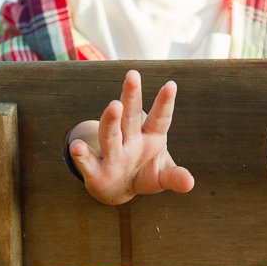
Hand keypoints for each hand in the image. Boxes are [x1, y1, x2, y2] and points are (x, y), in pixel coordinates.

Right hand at [69, 70, 194, 204]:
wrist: (119, 189)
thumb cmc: (144, 175)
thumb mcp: (163, 177)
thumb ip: (175, 177)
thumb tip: (189, 183)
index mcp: (151, 138)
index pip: (160, 119)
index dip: (165, 103)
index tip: (171, 85)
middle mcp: (130, 141)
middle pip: (131, 116)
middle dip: (131, 97)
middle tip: (133, 75)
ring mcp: (113, 155)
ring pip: (110, 134)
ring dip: (111, 120)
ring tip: (113, 106)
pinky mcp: (96, 172)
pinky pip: (88, 162)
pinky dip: (82, 155)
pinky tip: (77, 147)